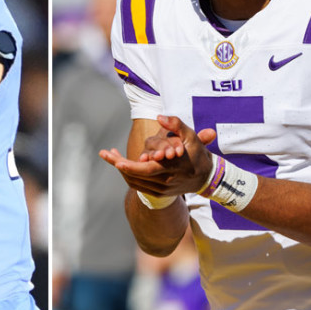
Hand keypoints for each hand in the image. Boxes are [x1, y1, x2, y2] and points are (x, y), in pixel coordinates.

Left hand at [99, 115, 216, 196]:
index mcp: (172, 169)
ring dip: (121, 169)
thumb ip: (177, 125)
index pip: (147, 170)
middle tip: (104, 153)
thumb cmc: (197, 154)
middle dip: (118, 164)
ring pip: (134, 181)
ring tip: (109, 155)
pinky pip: (138, 185)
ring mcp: (161, 190)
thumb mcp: (191, 137)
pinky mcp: (158, 193)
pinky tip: (120, 163)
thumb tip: (160, 116)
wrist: (206, 177)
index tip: (117, 161)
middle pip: (136, 176)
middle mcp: (165, 182)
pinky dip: (128, 175)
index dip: (131, 167)